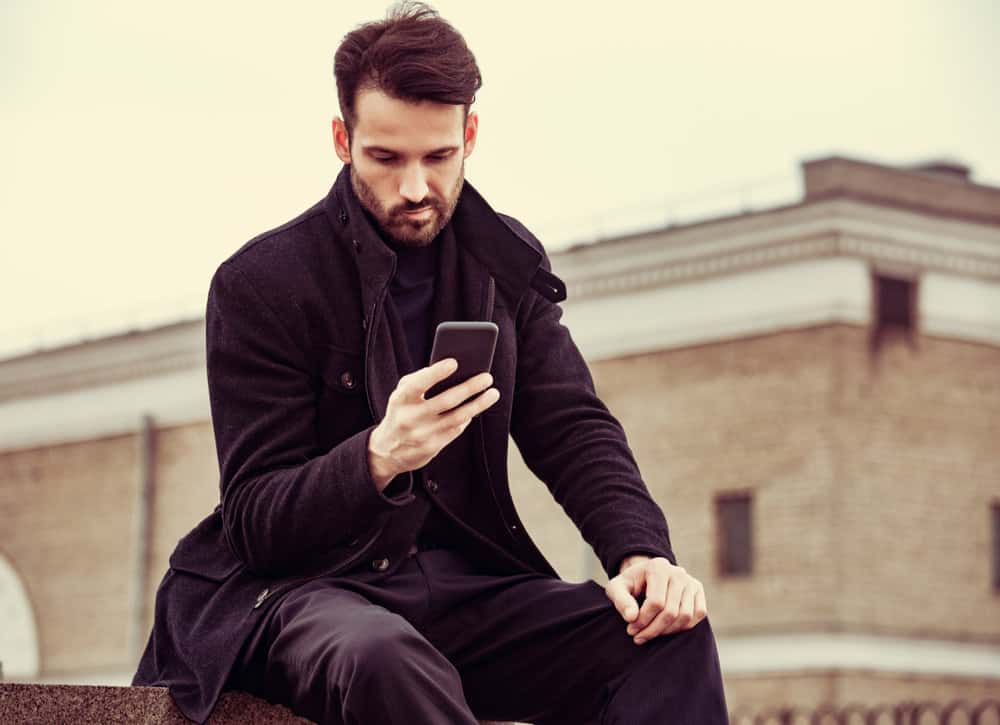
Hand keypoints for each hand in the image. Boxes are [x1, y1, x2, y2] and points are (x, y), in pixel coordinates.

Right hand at [368, 358, 499, 489]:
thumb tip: (453, 369)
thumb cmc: (401, 412)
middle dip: (469, 388)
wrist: (387, 450)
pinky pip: (456, 429)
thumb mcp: (401, 395)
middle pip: (445, 401)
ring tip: (493, 393)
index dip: (436, 373)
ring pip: (457, 417)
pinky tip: (476, 407)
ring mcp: (422, 435)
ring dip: (478, 404)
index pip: (418, 384)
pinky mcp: (432, 447)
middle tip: (487, 377)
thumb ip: (420, 380)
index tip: (455, 362)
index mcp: (400, 400)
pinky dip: (468, 417)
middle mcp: (410, 418)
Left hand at [605, 555, 707, 644]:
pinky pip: (698, 614)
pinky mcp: (698, 590)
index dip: (643, 620)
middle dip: (653, 629)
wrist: (644, 577)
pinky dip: (683, 626)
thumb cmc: (629, 584)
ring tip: (650, 634)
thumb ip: (621, 601)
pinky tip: (665, 629)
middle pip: (671, 611)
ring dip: (667, 631)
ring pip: (685, 616)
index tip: (631, 629)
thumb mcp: (616, 588)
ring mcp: (690, 581)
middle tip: (638, 637)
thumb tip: (631, 617)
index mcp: (658, 567)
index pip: (656, 602)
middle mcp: (678, 572)